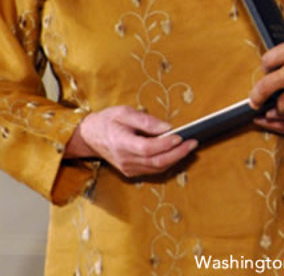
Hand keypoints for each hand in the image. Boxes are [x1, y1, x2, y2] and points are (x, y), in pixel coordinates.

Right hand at [66, 106, 197, 177]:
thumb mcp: (124, 112)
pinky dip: (166, 164)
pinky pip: (152, 170)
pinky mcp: (130, 172)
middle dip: (178, 154)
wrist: (90, 136)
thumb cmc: (108, 121)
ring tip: (189, 148)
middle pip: (156, 162)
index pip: (147, 148)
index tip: (180, 136)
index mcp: (121, 142)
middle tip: (193, 143)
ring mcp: (128, 168)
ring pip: (156, 169)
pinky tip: (175, 154)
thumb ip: (145, 120)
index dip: (165, 144)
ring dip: (175, 160)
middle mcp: (125, 160)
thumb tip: (166, 128)